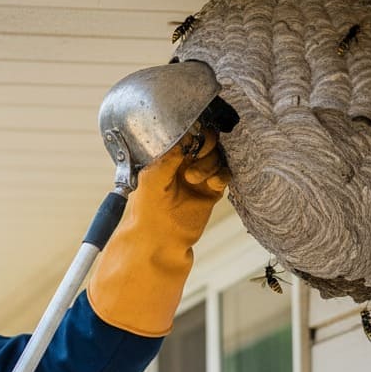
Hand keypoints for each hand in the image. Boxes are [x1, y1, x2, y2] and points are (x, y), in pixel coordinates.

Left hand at [132, 129, 229, 244]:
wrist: (158, 239)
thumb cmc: (146, 210)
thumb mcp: (152, 178)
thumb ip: (168, 157)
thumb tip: (186, 138)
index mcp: (168, 156)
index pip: (187, 134)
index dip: (193, 132)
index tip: (192, 137)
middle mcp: (184, 164)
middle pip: (206, 141)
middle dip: (205, 144)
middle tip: (197, 154)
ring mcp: (199, 177)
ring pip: (216, 157)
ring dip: (209, 163)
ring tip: (193, 178)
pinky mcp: (211, 191)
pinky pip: (224, 175)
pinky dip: (221, 175)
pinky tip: (212, 183)